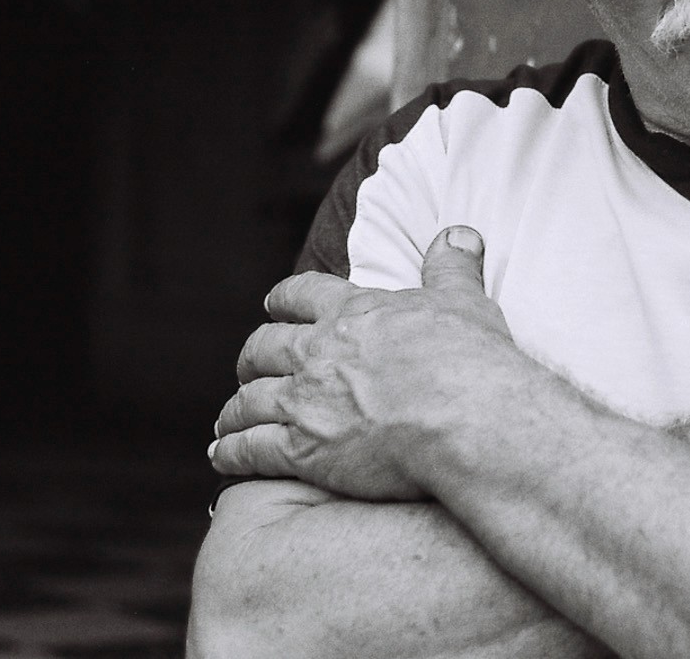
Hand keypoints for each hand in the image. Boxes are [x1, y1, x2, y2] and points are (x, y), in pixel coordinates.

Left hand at [209, 227, 532, 499]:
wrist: (463, 419)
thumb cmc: (467, 360)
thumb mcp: (464, 301)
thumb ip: (452, 266)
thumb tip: (458, 233)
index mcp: (352, 312)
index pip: (303, 295)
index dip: (284, 299)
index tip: (274, 305)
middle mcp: (317, 352)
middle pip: (265, 347)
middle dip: (252, 356)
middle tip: (249, 364)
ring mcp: (304, 402)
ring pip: (250, 400)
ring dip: (234, 409)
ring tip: (228, 419)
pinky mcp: (301, 450)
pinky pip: (251, 449)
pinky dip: (232, 452)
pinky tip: (221, 455)